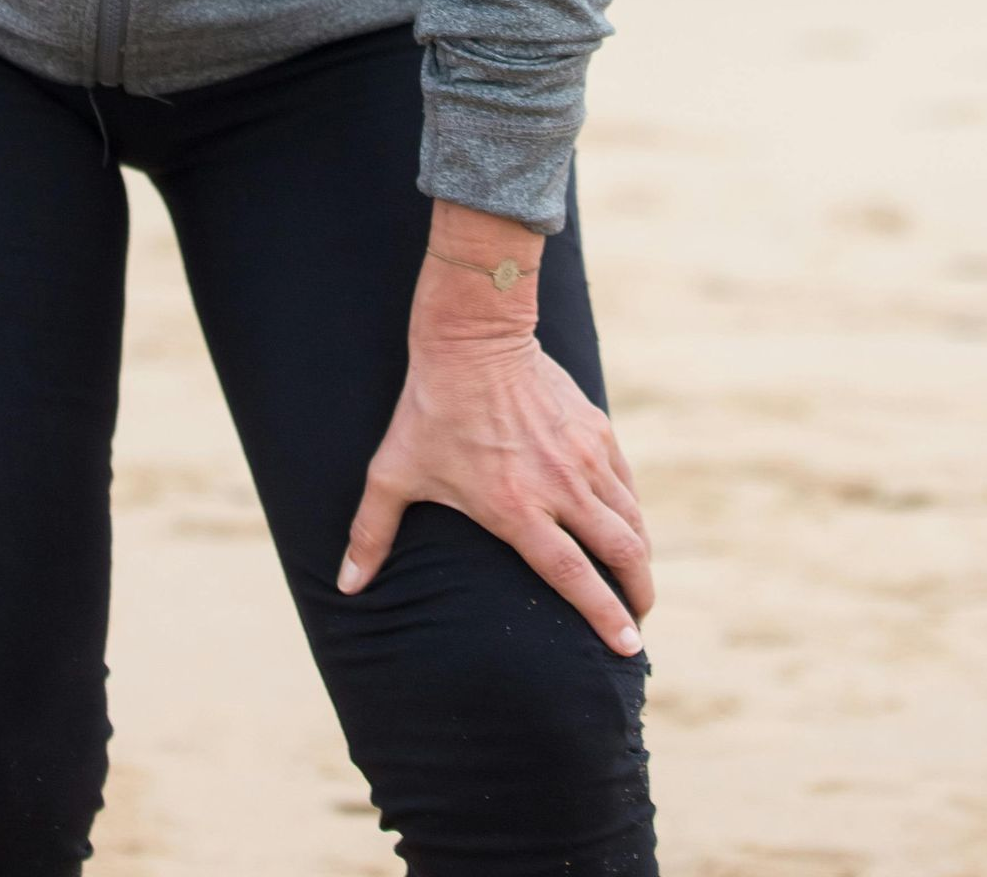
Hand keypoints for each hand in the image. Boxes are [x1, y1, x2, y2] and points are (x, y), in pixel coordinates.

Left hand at [339, 307, 651, 657]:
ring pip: (631, 519)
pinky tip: (628, 526)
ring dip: (640, 557)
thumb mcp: (394, 473)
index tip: (627, 648)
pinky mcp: (596, 429)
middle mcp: (559, 486)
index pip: (572, 575)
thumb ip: (372, 533)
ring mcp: (583, 456)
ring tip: (638, 583)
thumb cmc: (429, 409)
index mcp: (516, 507)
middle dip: (637, 595)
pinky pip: (626, 483)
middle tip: (638, 624)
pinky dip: (632, 512)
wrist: (472, 338)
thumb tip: (346, 586)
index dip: (602, 616)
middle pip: (620, 553)